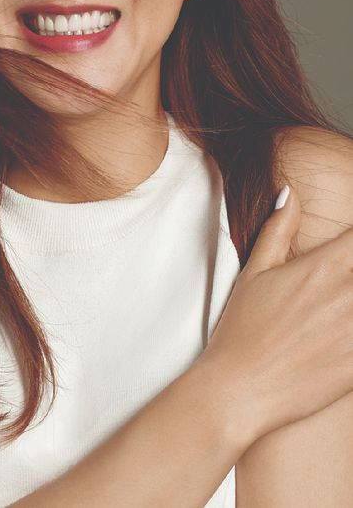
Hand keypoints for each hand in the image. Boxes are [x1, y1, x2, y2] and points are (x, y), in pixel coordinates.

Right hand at [197, 185, 352, 440]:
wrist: (240, 389)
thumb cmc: (242, 329)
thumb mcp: (254, 272)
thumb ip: (278, 229)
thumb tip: (290, 193)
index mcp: (322, 267)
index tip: (352, 246)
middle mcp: (347, 294)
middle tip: (346, 283)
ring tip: (346, 302)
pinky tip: (350, 327)